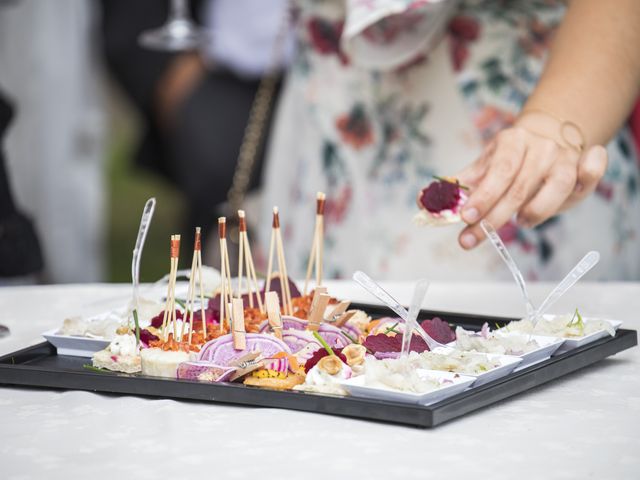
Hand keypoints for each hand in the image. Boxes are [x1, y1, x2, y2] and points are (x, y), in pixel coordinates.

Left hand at [455, 123, 607, 249]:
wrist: (546, 137)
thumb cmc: (511, 159)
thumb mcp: (486, 165)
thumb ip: (462, 185)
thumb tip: (428, 202)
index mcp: (512, 141)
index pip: (499, 172)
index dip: (483, 196)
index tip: (465, 218)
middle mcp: (540, 148)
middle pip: (519, 187)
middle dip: (494, 218)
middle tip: (471, 239)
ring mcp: (564, 158)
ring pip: (557, 187)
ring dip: (536, 211)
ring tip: (520, 222)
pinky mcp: (583, 169)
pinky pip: (592, 172)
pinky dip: (592, 173)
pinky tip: (580, 183)